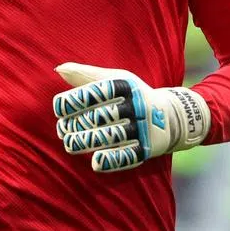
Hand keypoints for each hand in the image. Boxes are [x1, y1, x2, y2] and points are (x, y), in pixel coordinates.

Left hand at [53, 62, 209, 172]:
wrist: (171, 115)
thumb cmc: (133, 95)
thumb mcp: (115, 80)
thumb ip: (86, 75)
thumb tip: (59, 69)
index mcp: (127, 86)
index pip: (99, 91)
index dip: (77, 99)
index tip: (58, 107)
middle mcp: (138, 106)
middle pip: (103, 116)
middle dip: (78, 123)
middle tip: (62, 129)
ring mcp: (144, 128)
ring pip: (112, 136)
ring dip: (87, 141)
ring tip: (69, 144)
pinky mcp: (148, 149)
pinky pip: (129, 156)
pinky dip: (112, 160)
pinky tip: (95, 162)